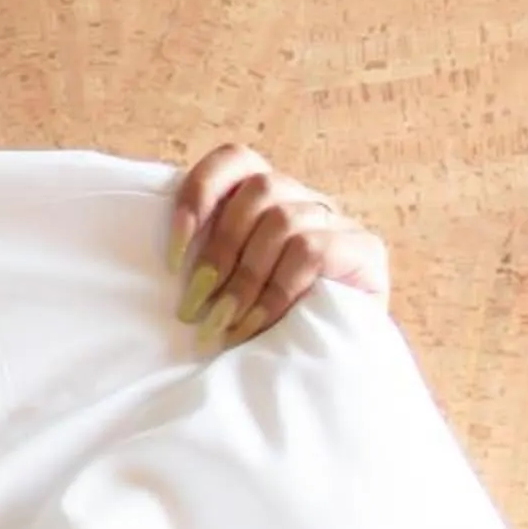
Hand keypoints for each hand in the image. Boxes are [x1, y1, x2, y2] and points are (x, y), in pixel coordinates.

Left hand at [168, 142, 388, 353]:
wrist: (335, 368)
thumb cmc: (268, 326)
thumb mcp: (228, 287)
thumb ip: (206, 260)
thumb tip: (162, 266)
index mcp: (269, 196)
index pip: (235, 159)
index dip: (199, 193)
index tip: (173, 254)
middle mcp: (305, 200)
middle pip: (258, 189)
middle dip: (218, 251)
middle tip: (194, 307)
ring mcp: (338, 223)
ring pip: (282, 220)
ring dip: (245, 278)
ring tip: (224, 323)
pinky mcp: (365, 251)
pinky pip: (311, 250)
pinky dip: (276, 291)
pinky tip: (257, 324)